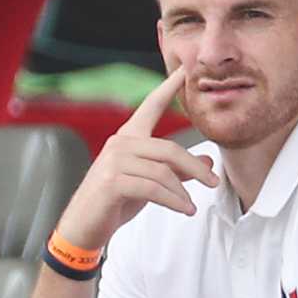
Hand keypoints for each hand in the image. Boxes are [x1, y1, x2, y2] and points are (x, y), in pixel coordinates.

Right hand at [52, 65, 217, 249]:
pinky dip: (173, 200)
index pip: (151, 106)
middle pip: (169, 150)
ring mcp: (114, 161)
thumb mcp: (149, 183)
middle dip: (194, 167)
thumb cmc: (114, 203)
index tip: (185, 70)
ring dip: (182, 192)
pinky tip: (185, 209)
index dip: (168, 87)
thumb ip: (176, 170)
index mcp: (127, 138)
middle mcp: (120, 144)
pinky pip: (153, 188)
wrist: (84, 227)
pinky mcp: (113, 182)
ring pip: (163, 172)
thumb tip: (207, 162)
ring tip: (191, 206)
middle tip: (214, 182)